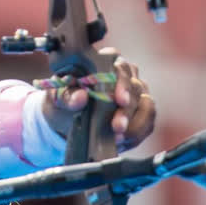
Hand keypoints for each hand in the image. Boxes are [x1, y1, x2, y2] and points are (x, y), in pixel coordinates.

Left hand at [41, 48, 155, 151]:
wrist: (66, 122)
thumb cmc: (63, 102)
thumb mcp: (57, 98)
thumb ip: (66, 96)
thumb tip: (80, 96)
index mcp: (105, 63)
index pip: (120, 67)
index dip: (122, 83)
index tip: (119, 100)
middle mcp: (125, 76)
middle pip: (136, 88)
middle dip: (127, 111)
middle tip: (117, 127)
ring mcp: (136, 94)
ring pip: (147, 106)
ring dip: (135, 124)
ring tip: (118, 137)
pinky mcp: (141, 114)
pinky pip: (148, 123)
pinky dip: (136, 134)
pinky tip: (123, 141)